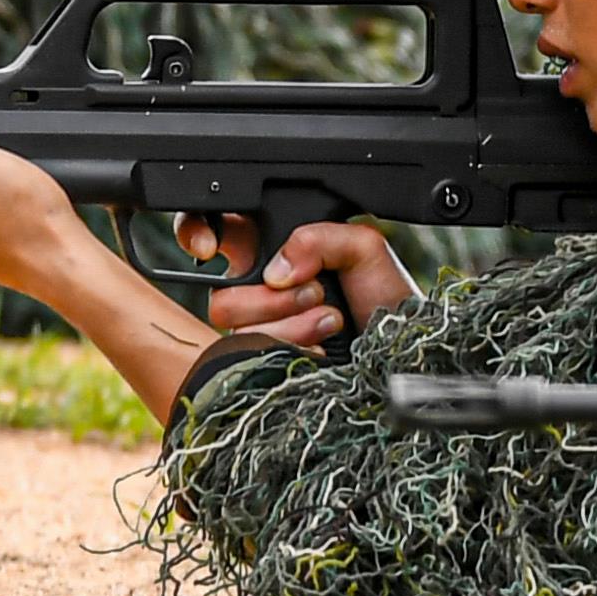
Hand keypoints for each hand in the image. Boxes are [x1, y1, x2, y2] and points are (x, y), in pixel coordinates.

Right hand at [199, 216, 410, 350]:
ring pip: (235, 329)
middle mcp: (259, 291)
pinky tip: (324, 344)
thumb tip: (277, 270)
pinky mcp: (264, 364)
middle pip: (221, 294)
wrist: (400, 350)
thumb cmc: (386, 298)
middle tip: (314, 291)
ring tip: (329, 317)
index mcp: (275, 250)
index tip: (208, 249)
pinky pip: (253, 357)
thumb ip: (320, 238)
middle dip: (269, 296)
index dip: (195, 232)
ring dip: (289, 322)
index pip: (216, 231)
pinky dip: (295, 347)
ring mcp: (260, 331)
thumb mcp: (365, 249)